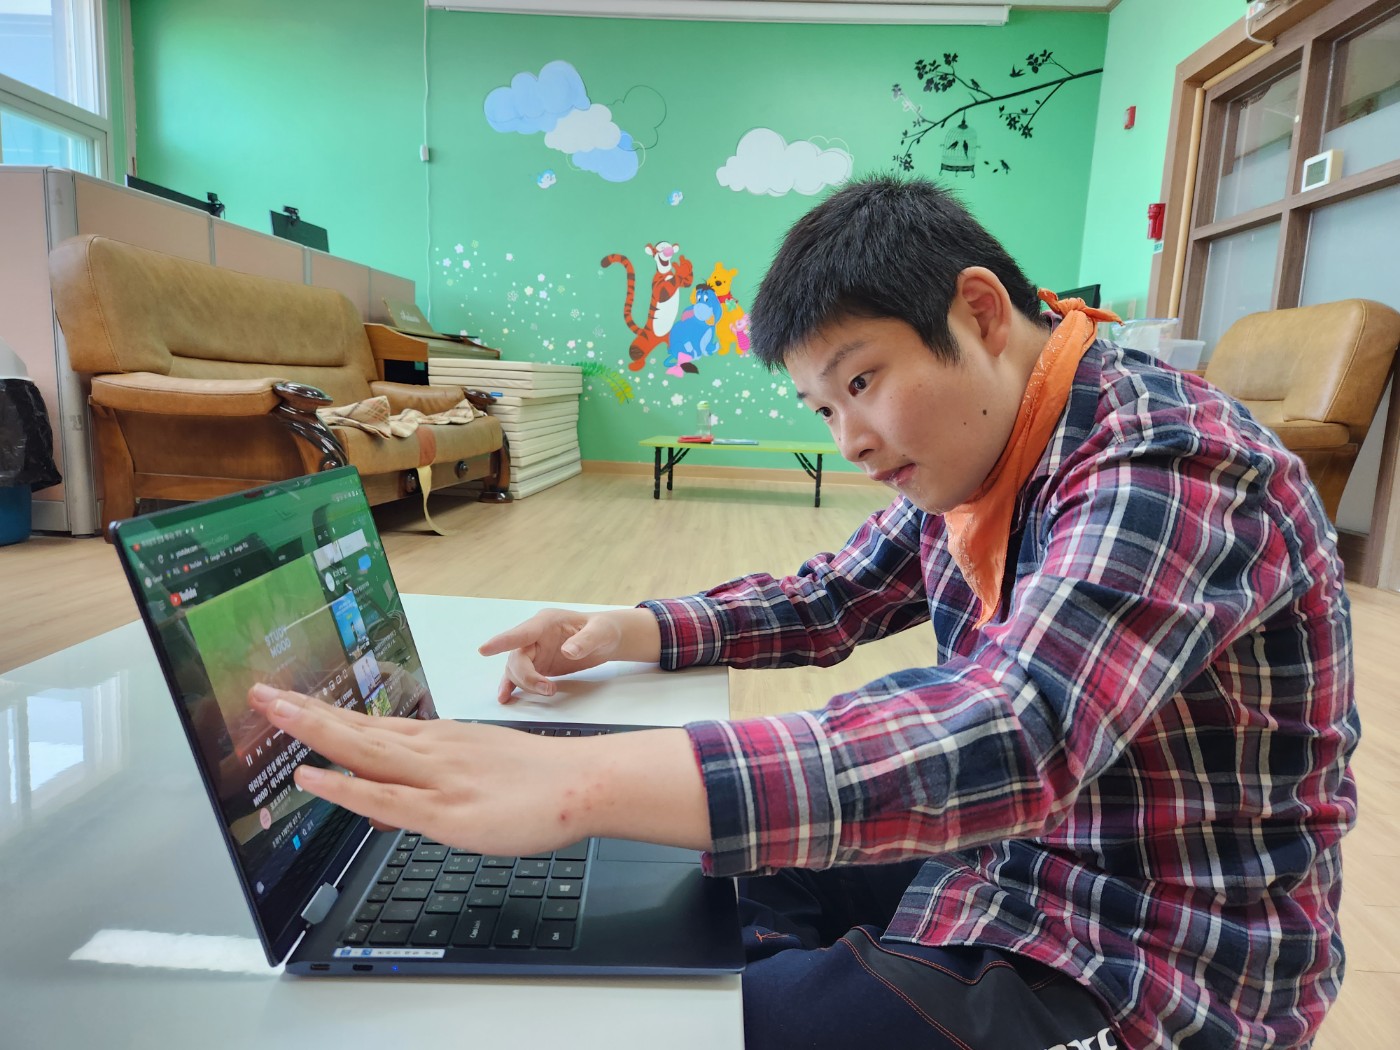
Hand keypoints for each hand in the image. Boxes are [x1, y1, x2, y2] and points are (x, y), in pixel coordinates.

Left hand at [246, 683, 710, 854]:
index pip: (366, 724)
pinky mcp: (443, 812)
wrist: (580, 783)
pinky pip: (384, 798)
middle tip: (259, 693)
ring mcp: (433, 778)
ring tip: (273, 714)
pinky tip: (313, 778)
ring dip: (314, 732)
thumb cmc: (536, 778)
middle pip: (355, 729)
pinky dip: (344, 788)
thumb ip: (428, 780)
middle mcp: (427, 751)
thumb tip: (382, 796)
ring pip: (362, 752)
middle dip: (303, 712)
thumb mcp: (475, 768)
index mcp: (434, 741)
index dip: (322, 712)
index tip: (285, 699)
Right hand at [477, 608, 660, 703]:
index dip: (502, 641)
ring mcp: (535, 651)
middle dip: (527, 676)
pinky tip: (504, 697)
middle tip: (549, 689)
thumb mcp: (600, 632)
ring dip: (526, 684)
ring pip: (516, 669)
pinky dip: (512, 686)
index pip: (520, 633)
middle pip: (517, 657)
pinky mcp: (538, 665)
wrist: (606, 639)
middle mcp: (535, 636)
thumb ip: (585, 641)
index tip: (484, 649)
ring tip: (549, 691)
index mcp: (546, 622)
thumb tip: (569, 652)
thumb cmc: (603, 630)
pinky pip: (519, 676)